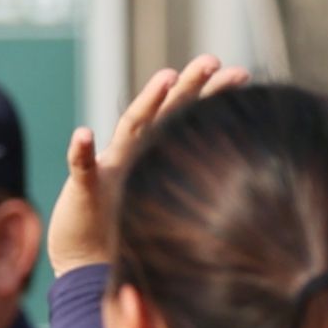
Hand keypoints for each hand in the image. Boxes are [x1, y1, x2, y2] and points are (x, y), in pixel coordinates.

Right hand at [49, 55, 249, 273]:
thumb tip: (246, 180)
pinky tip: (83, 134)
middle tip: (213, 59)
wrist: (86, 267)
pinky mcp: (83, 193)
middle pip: (164, 113)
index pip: (188, 119)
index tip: (243, 73)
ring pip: (130, 129)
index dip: (212, 95)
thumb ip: (193, 192)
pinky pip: (81, 169)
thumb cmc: (128, 242)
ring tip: (167, 77)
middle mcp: (134, 157)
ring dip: (148, 102)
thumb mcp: (166, 211)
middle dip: (189, 85)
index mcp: (155, 159)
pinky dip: (81, 152)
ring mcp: (109, 171)